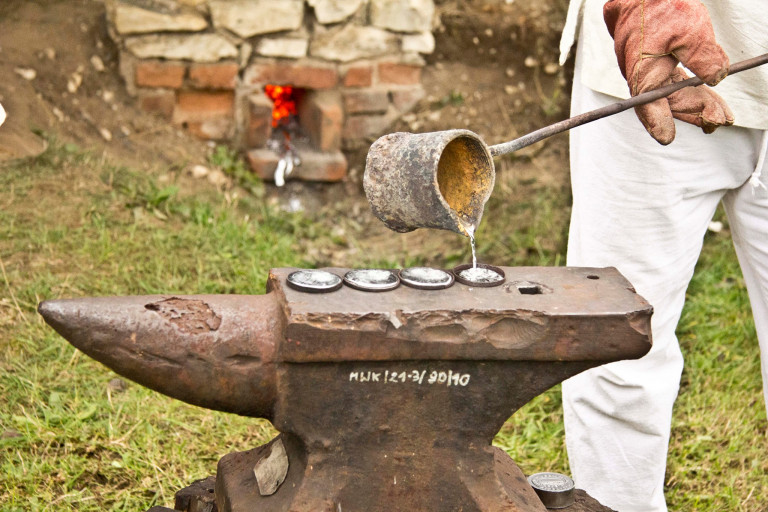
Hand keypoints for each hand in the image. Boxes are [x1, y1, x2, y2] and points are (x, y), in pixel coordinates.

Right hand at [604, 0, 733, 143]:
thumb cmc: (660, 4)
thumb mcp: (690, 29)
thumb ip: (704, 57)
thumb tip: (716, 77)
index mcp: (642, 70)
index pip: (649, 104)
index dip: (659, 123)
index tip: (667, 138)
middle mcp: (640, 72)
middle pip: (666, 101)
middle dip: (693, 112)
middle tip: (719, 122)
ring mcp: (646, 66)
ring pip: (671, 91)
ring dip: (695, 102)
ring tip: (719, 113)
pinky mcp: (653, 58)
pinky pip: (670, 79)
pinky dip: (688, 87)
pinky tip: (704, 92)